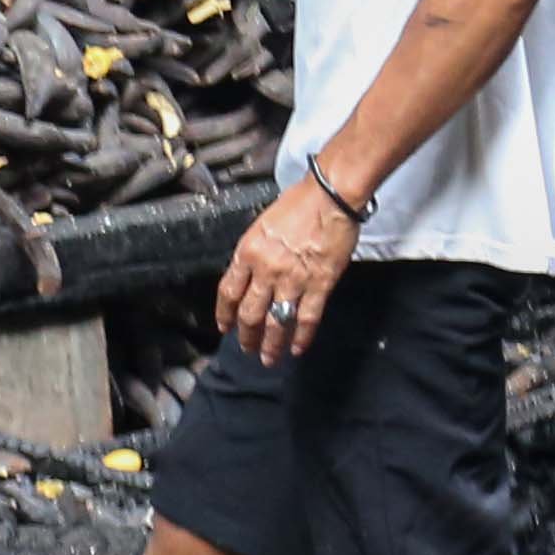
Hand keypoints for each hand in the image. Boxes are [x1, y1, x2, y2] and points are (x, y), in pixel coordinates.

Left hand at [222, 174, 360, 363]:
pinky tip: (297, 349)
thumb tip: (250, 274)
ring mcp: (292, 280)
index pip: (228, 291)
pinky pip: (306, 318)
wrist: (330, 195)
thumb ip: (255, 252)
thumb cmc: (299, 202)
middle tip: (246, 348)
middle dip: (246, 336)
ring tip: (268, 359)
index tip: (224, 326)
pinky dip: (300, 337)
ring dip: (270, 344)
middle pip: (249, 313)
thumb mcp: (263, 225)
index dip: (225, 313)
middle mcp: (265, 270)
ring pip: (275, 322)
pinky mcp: (319, 285)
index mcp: (248, 252)